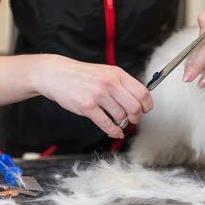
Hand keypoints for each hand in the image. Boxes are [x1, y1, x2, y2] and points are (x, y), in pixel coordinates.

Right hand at [35, 55, 152, 137]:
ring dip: (122, 123)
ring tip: (119, 122)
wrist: (57, 74)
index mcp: (118, 74)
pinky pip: (106, 124)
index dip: (147, 105)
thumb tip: (141, 100)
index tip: (145, 110)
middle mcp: (110, 83)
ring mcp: (98, 95)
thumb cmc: (84, 75)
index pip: (143, 92)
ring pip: (121, 117)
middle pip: (135, 107)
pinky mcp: (87, 106)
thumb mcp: (107, 72)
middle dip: (136, 117)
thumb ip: (123, 84)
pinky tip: (115, 132)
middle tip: (133, 119)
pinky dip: (113, 131)